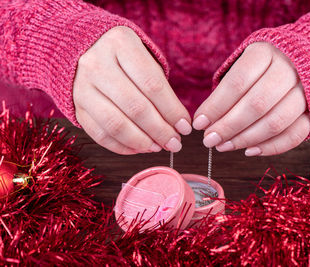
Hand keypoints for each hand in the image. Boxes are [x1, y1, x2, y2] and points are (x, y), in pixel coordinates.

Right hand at [73, 26, 191, 154]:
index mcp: (121, 45)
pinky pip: (100, 134)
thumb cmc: (125, 58)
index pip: (153, 85)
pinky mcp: (76, 106)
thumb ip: (161, 88)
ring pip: (116, 124)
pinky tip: (139, 148)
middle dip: (160, 131)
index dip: (172, 111)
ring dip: (142, 142)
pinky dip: (122, 147)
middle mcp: (97, 64)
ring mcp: (82, 87)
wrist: (83, 49)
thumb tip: (178, 125)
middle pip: (135, 107)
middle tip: (175, 143)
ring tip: (158, 147)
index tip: (185, 127)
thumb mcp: (144, 58)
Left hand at [193, 42, 309, 155]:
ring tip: (224, 146)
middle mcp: (289, 69)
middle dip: (228, 127)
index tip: (199, 123)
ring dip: (246, 139)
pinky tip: (250, 151)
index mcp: (265, 52)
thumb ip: (226, 89)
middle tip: (209, 140)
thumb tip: (205, 121)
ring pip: (275, 122)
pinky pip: (295, 135)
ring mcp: (306, 91)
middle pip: (256, 104)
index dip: (216, 106)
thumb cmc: (266, 65)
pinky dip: (271, 147)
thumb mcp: (244, 64)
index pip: (237, 83)